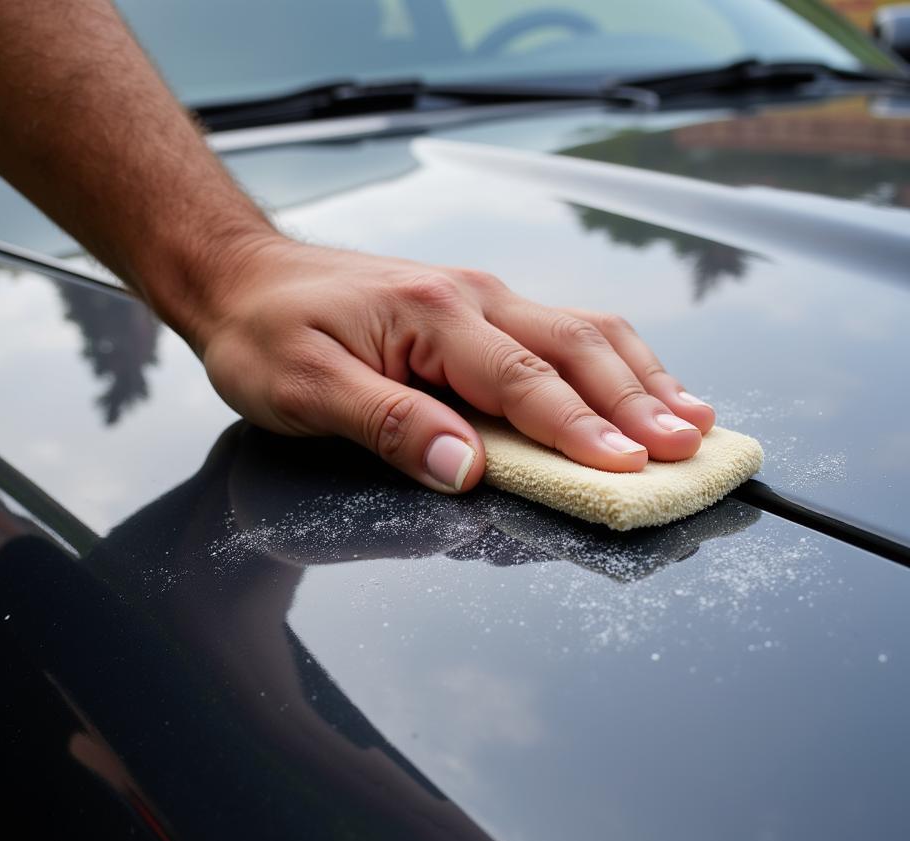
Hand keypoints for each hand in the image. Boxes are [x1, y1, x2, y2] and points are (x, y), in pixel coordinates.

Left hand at [198, 238, 714, 493]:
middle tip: (690, 448)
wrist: (242, 277)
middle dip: (638, 402)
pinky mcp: (475, 309)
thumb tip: (466, 469)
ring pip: (583, 331)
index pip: (526, 382)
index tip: (630, 469)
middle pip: (577, 348)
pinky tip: (635, 385)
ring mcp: (479, 298)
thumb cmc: (265, 334)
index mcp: (434, 317)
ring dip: (640, 377)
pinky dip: (610, 364)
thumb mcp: (303, 389)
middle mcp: (471, 299)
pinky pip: (560, 331)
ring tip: (692, 417)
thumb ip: (387, 426)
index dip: (581, 430)